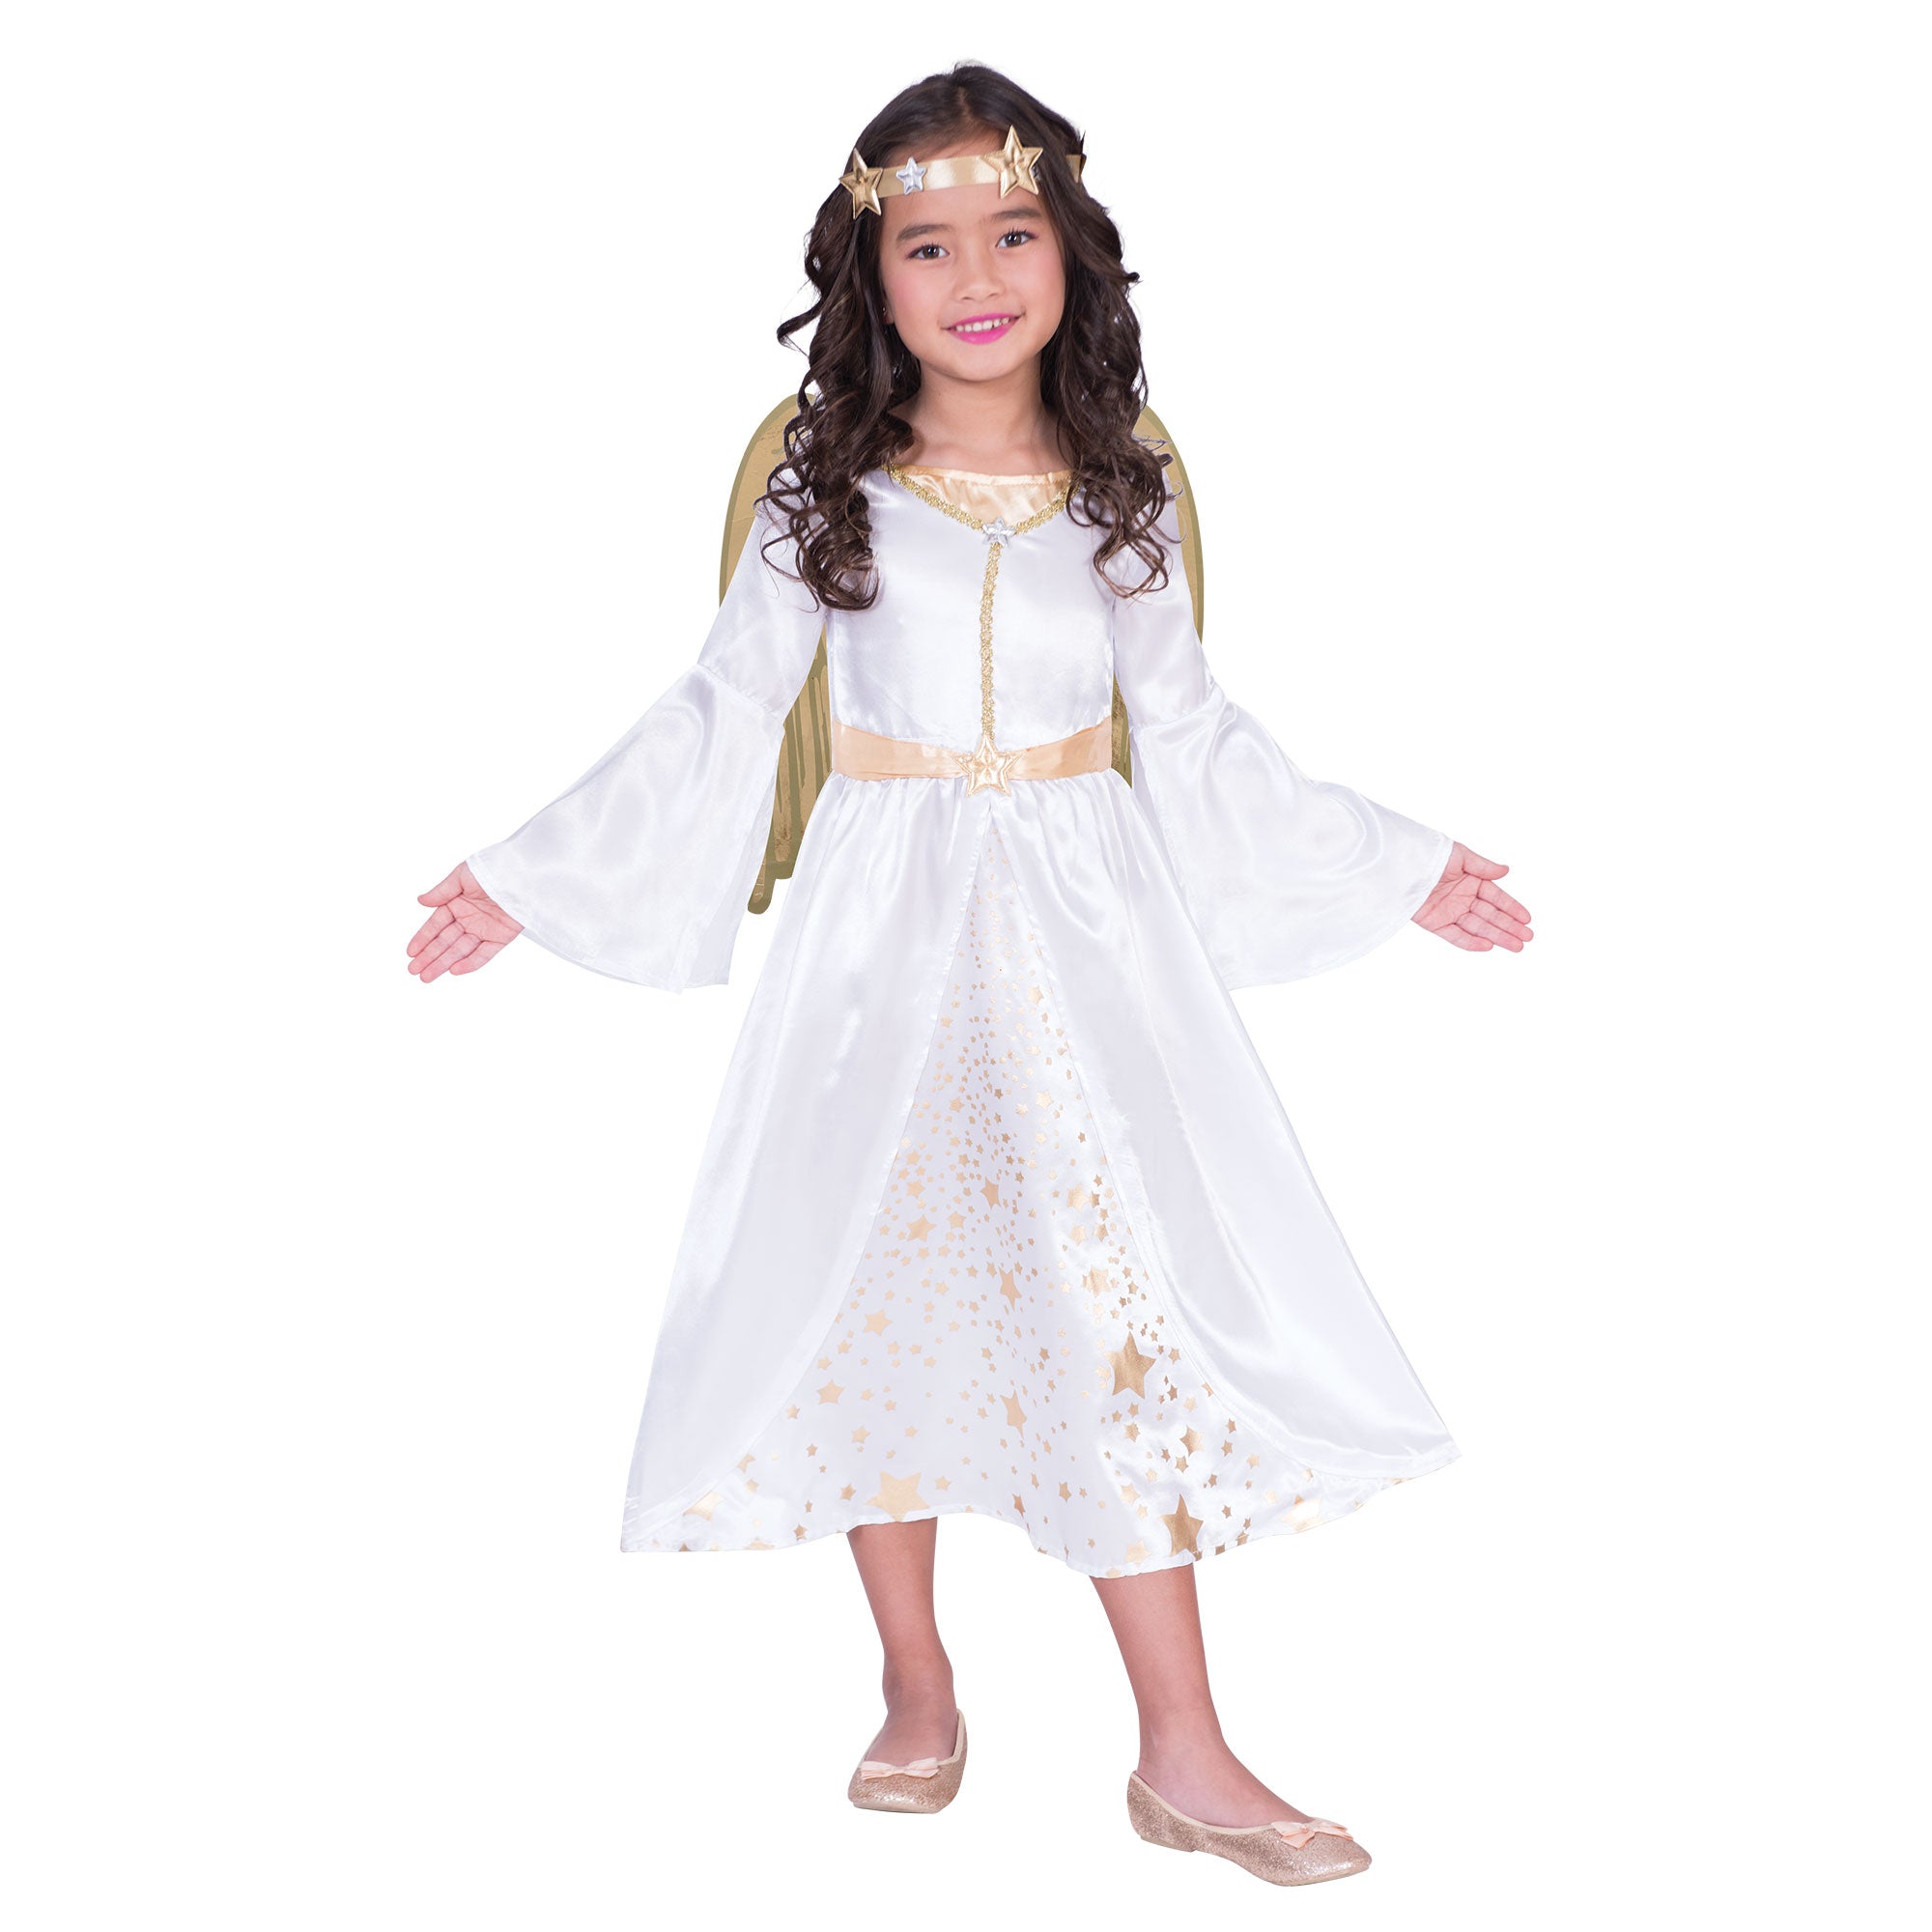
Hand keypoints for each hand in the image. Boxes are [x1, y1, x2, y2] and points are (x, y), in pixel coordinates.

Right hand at [408, 861, 523, 981]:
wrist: (522, 874)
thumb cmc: (492, 868)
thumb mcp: (462, 876)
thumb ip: (442, 892)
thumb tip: (421, 901)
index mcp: (457, 903)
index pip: (436, 925)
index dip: (422, 939)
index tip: (410, 952)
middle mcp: (469, 918)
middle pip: (445, 941)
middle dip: (429, 956)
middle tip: (413, 971)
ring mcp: (484, 929)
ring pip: (460, 950)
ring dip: (443, 963)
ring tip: (426, 976)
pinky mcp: (501, 937)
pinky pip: (484, 953)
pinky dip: (470, 963)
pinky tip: (454, 971)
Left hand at [1412, 842, 1533, 952]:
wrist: (1399, 865)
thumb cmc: (1429, 854)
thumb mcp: (1460, 856)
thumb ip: (1483, 867)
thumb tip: (1506, 871)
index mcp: (1470, 881)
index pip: (1496, 897)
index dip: (1512, 908)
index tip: (1527, 919)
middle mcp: (1462, 897)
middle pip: (1490, 915)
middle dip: (1509, 926)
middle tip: (1527, 937)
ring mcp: (1449, 911)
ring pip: (1477, 927)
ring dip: (1497, 936)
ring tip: (1516, 945)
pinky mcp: (1434, 923)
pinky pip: (1455, 935)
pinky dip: (1470, 941)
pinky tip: (1488, 946)